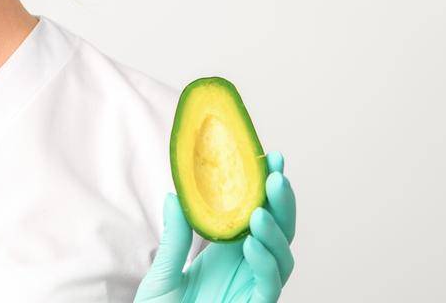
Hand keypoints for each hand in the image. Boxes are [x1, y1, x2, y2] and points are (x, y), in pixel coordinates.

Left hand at [135, 152, 296, 302]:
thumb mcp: (163, 271)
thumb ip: (175, 236)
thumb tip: (176, 193)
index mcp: (227, 253)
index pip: (254, 214)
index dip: (264, 188)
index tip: (270, 157)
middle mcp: (247, 267)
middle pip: (277, 230)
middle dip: (280, 201)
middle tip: (276, 173)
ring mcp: (254, 288)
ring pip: (282, 255)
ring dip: (275, 230)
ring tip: (260, 209)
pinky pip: (269, 284)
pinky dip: (265, 263)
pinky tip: (251, 243)